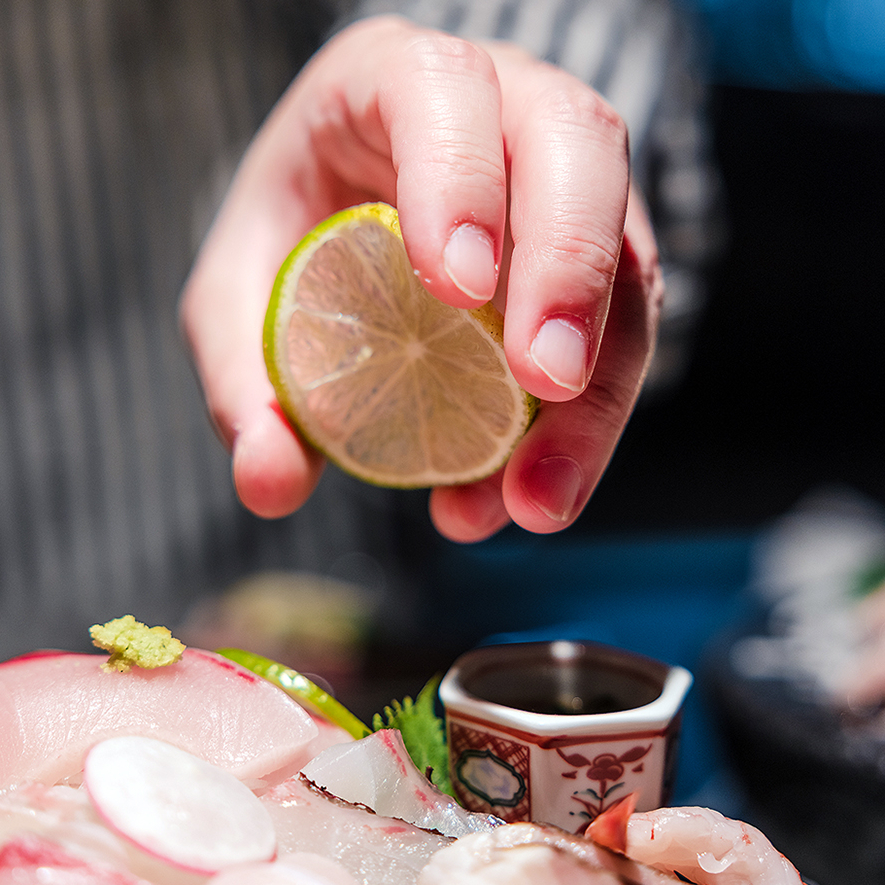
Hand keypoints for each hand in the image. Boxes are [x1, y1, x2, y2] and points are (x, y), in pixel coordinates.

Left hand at [181, 15, 662, 542]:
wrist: (346, 225)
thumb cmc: (291, 239)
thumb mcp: (240, 301)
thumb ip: (245, 382)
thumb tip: (269, 482)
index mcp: (394, 82)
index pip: (444, 91)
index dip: (460, 179)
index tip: (460, 290)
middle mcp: (504, 110)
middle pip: (575, 150)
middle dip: (568, 272)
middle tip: (542, 384)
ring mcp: (566, 183)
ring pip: (627, 250)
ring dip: (601, 379)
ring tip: (540, 492)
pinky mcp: (602, 255)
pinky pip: (628, 323)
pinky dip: (592, 414)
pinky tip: (538, 485)